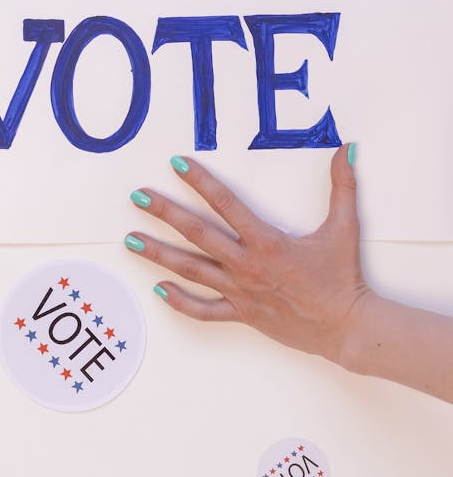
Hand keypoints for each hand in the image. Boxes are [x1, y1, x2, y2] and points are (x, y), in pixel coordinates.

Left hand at [124, 146, 368, 361]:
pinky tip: (158, 290)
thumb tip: (346, 149)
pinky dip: (180, 302)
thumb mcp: (344, 227)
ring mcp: (241, 292)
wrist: (346, 327)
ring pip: (191, 270)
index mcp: (267, 241)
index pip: (225, 204)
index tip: (176, 165)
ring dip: (158, 254)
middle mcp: (247, 265)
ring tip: (130, 240)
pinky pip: (204, 310)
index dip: (200, 181)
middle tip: (138, 197)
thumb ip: (342, 186)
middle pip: (197, 233)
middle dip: (164, 213)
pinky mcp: (242, 315)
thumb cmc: (343, 277)